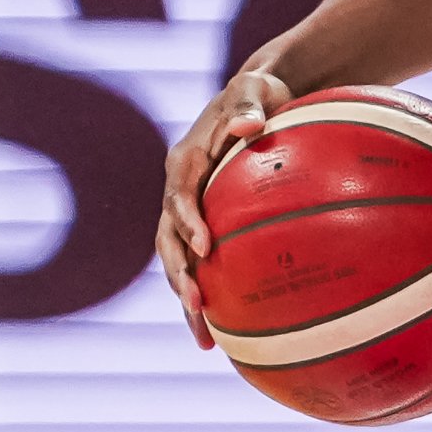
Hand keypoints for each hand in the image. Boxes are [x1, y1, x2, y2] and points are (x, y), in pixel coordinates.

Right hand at [157, 66, 293, 345]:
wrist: (259, 100)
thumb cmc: (261, 95)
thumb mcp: (255, 92)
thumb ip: (249, 106)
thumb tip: (247, 124)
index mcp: (185, 163)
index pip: (179, 198)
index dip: (188, 224)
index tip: (206, 249)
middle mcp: (179, 191)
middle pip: (170, 241)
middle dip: (181, 275)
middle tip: (199, 305)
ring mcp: (189, 212)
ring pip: (179, 262)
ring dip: (187, 298)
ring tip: (205, 338)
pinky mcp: (205, 226)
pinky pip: (201, 265)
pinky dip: (209, 294)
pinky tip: (227, 332)